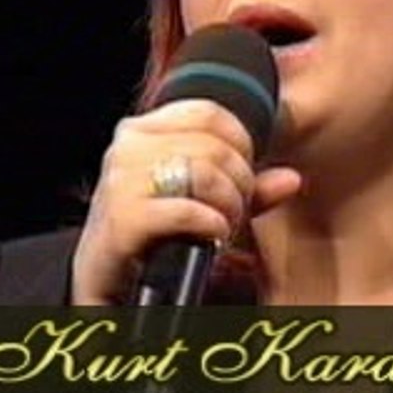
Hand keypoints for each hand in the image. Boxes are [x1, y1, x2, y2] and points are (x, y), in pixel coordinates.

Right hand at [70, 99, 301, 304]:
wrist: (101, 280)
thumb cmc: (151, 235)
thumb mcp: (201, 203)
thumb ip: (246, 188)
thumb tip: (290, 179)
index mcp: (141, 131)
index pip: (208, 112)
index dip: (240, 143)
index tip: (243, 175)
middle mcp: (127, 148)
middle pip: (213, 146)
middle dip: (239, 183)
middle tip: (236, 212)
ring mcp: (121, 181)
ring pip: (203, 173)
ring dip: (228, 206)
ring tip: (224, 226)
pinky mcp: (122, 219)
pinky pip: (186, 210)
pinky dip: (210, 224)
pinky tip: (211, 236)